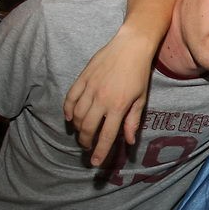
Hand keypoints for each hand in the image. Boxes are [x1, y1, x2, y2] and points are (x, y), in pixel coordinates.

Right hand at [63, 28, 151, 165]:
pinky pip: (70, 98)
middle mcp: (102, 99)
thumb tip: (129, 141)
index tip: (95, 162)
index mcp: (119, 106)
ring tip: (82, 133)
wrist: (131, 46)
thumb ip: (133, 121)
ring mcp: (90, 88)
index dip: (100, 151)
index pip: (107, 135)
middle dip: (86, 142)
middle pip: (88, 128)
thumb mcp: (141, 99)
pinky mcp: (82, 78)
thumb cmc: (139, 74)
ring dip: (77, 128)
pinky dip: (67, 110)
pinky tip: (70, 118)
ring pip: (76, 115)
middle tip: (87, 148)